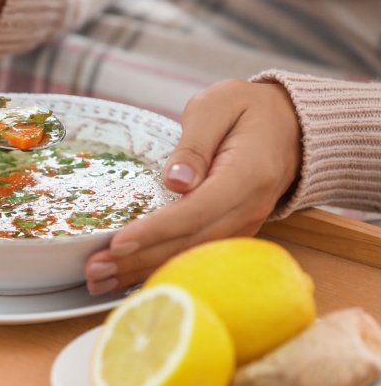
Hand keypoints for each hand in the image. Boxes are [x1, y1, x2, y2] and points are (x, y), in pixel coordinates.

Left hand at [85, 79, 301, 293]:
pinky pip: (196, 255)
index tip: (119, 242)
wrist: (291, 127)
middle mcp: (248, 209)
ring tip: (101, 280)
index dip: (156, 230)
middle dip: (139, 260)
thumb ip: (195, 142)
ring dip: (144, 271)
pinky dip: (161, 267)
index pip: (196, 211)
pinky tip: (128, 276)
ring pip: (191, 256)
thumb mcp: (219, 105)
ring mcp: (243, 226)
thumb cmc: (249, 110)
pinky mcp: (232, 232)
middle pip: (189, 243)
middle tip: (95, 270)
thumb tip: (174, 181)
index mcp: (246, 175)